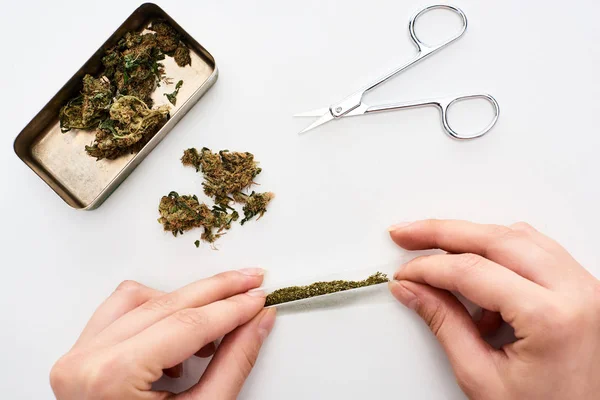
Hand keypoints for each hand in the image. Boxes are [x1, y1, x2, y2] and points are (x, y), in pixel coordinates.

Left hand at [50, 269, 275, 399]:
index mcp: (112, 379)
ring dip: (183, 303)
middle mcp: (86, 362)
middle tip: (250, 282)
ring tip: (215, 323)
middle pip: (166, 304)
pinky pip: (119, 311)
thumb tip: (257, 322)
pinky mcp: (81, 356)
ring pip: (139, 299)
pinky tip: (178, 337)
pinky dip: (153, 312)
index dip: (231, 308)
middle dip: (216, 291)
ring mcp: (78, 357)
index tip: (258, 298)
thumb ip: (233, 363)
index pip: (187, 325)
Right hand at [388, 220, 599, 399]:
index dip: (429, 268)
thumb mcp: (483, 377)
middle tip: (408, 234)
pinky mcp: (582, 288)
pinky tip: (477, 273)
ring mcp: (585, 287)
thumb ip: (444, 325)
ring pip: (517, 236)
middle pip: (495, 238)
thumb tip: (413, 289)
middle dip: (443, 232)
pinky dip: (500, 251)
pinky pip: (536, 250)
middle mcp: (577, 293)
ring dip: (472, 238)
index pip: (473, 271)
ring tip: (436, 252)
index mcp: (552, 318)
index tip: (404, 274)